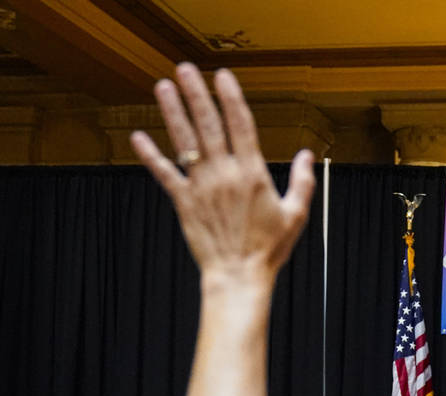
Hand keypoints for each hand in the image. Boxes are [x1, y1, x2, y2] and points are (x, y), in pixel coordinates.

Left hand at [130, 64, 314, 286]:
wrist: (239, 275)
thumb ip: (302, 182)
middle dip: (197, 94)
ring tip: (163, 87)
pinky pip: (164, 173)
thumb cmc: (268, 249)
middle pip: (209, 125)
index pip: (241, 125)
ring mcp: (202, 187)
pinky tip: (139, 137)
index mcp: (253, 174)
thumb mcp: (295, 215)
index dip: (231, 97)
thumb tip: (306, 156)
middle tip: (185, 69)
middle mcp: (225, 175)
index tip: (223, 76)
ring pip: (185, 141)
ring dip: (172, 112)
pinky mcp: (184, 202)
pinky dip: (150, 155)